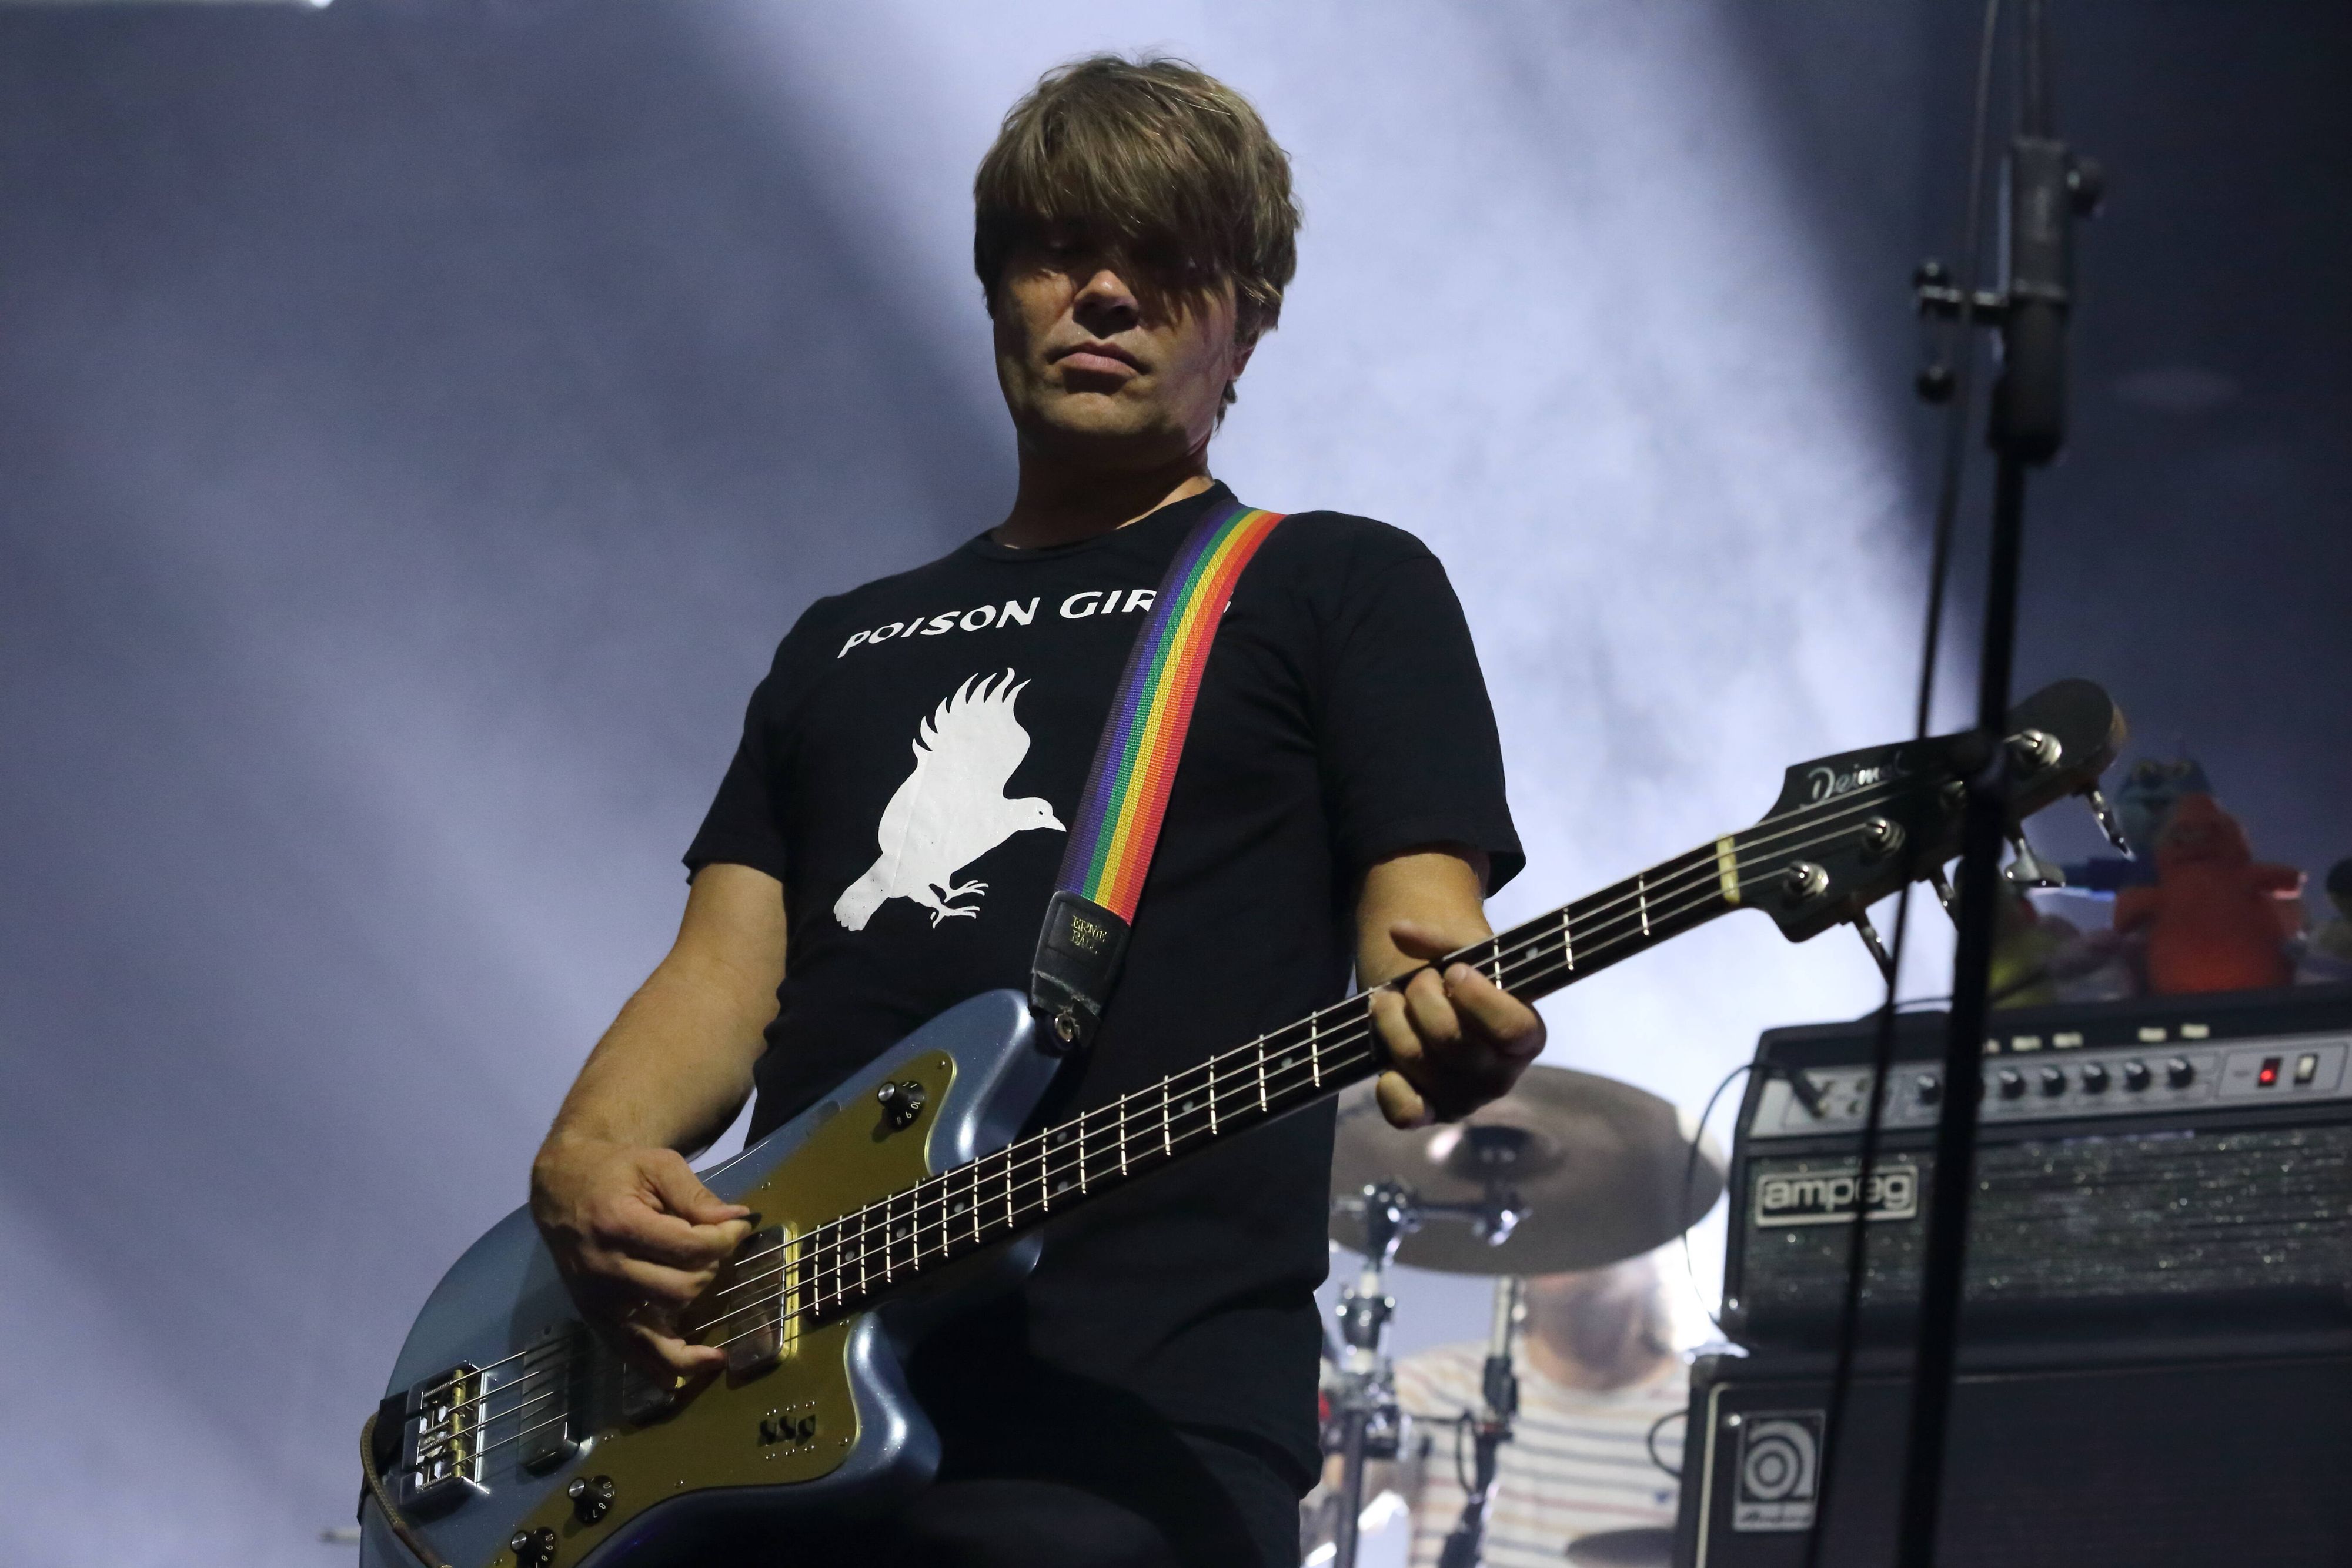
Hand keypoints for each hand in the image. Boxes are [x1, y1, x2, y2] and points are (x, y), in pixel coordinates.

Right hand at [529, 1135, 752, 1380]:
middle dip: (710, 1272)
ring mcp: (597, 1298)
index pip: (689, 1247)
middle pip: (679, 1290)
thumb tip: (737, 1219)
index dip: (725, 1239)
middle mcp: (606, 1268)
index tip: (739, 1226)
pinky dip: (655, 1368)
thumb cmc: (615, 1172)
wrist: (561, 1188)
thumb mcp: (657, 1165)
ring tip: (718, 1354)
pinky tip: (680, 1378)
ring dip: (691, 1338)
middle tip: (716, 1254)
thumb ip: (696, 1195)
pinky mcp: (592, 1314)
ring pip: (655, 1335)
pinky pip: (626, 1351)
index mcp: (620, 1225)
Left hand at [1368, 920, 1545, 1126]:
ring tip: (1388, 998)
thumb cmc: (1461, 980)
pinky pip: (1405, 1112)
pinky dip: (1388, 1083)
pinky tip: (1386, 1059)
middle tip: (1418, 979)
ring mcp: (1465, 1100)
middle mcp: (1501, 1077)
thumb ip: (1439, 940)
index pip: (1512, 1029)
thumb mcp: (1465, 954)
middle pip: (1452, 1040)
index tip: (1455, 972)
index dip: (1477, 997)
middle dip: (1423, 996)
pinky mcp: (1430, 1113)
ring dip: (1392, 1019)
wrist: (1440, 1010)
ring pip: (1417, 1061)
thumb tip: (1397, 930)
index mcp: (1527, 1038)